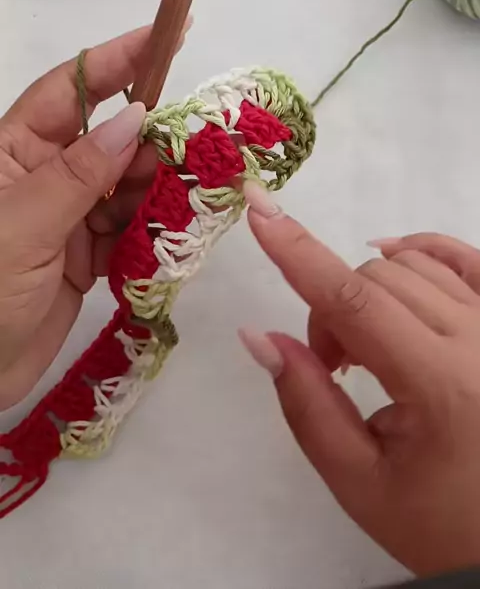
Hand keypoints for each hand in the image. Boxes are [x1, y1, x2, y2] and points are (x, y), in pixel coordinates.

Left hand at [0, 23, 188, 409]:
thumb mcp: (25, 225)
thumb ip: (81, 173)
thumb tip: (137, 118)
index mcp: (15, 151)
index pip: (71, 90)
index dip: (119, 58)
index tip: (171, 34)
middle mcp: (43, 176)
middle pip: (108, 138)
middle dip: (152, 137)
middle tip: (201, 141)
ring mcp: (65, 218)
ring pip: (124, 186)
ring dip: (157, 188)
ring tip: (194, 191)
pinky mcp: (82, 259)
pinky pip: (126, 231)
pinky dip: (150, 231)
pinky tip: (172, 231)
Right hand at [241, 182, 479, 576]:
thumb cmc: (436, 520)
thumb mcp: (358, 480)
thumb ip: (306, 404)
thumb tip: (257, 336)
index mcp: (440, 384)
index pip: (353, 300)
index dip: (298, 252)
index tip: (258, 209)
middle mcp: (478, 339)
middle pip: (373, 280)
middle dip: (332, 314)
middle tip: (332, 367)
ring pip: (409, 265)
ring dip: (367, 293)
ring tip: (369, 350)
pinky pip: (460, 255)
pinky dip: (419, 248)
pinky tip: (391, 259)